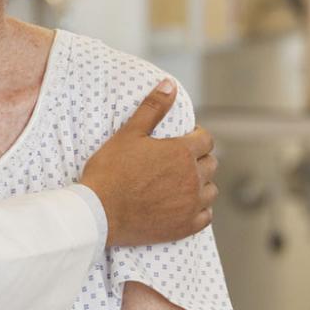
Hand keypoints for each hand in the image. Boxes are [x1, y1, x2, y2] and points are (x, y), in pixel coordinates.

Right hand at [78, 79, 217, 247]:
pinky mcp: (185, 226)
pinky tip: (182, 205)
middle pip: (211, 164)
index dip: (195, 137)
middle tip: (175, 162)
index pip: (206, 139)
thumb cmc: (110, 170)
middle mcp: (193, 178)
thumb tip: (169, 84)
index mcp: (182, 152)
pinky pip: (206, 216)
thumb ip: (153, 108)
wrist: (98, 211)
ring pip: (211, 191)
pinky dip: (198, 210)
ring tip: (179, 183)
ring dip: (200, 185)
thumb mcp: (128, 133)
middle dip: (198, 160)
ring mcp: (191, 204)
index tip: (182, 140)